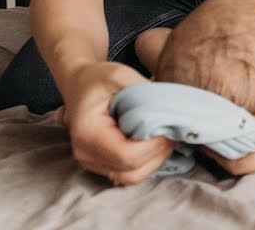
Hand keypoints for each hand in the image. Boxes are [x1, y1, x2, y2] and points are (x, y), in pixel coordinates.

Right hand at [63, 61, 173, 184]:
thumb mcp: (122, 76)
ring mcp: (91, 161)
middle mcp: (85, 152)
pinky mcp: (100, 164)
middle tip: (172, 133)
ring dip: (154, 161)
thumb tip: (174, 112)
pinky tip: (154, 142)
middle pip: (130, 172)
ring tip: (165, 137)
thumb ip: (145, 95)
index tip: (169, 128)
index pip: (127, 155)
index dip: (154, 147)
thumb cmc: (100, 77)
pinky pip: (128, 173)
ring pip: (131, 178)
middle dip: (158, 155)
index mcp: (88, 131)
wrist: (80, 83)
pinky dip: (146, 162)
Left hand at [206, 76, 254, 174]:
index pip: (239, 165)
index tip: (202, 137)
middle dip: (223, 150)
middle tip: (207, 129)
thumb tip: (233, 129)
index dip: (217, 154)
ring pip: (251, 161)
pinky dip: (248, 145)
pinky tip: (240, 129)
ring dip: (235, 147)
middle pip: (243, 165)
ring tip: (220, 127)